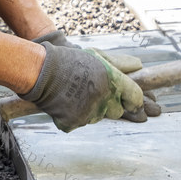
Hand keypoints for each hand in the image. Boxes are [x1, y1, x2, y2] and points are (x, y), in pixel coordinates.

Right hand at [21, 42, 144, 132]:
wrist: (41, 71)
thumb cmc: (68, 61)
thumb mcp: (96, 56)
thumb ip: (120, 63)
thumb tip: (139, 66)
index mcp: (113, 81)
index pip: (136, 98)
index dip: (133, 101)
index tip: (130, 102)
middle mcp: (105, 98)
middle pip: (117, 112)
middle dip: (109, 105)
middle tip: (93, 94)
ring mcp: (90, 113)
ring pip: (97, 118)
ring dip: (90, 110)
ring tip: (75, 94)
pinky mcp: (75, 122)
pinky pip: (79, 123)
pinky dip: (72, 116)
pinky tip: (65, 103)